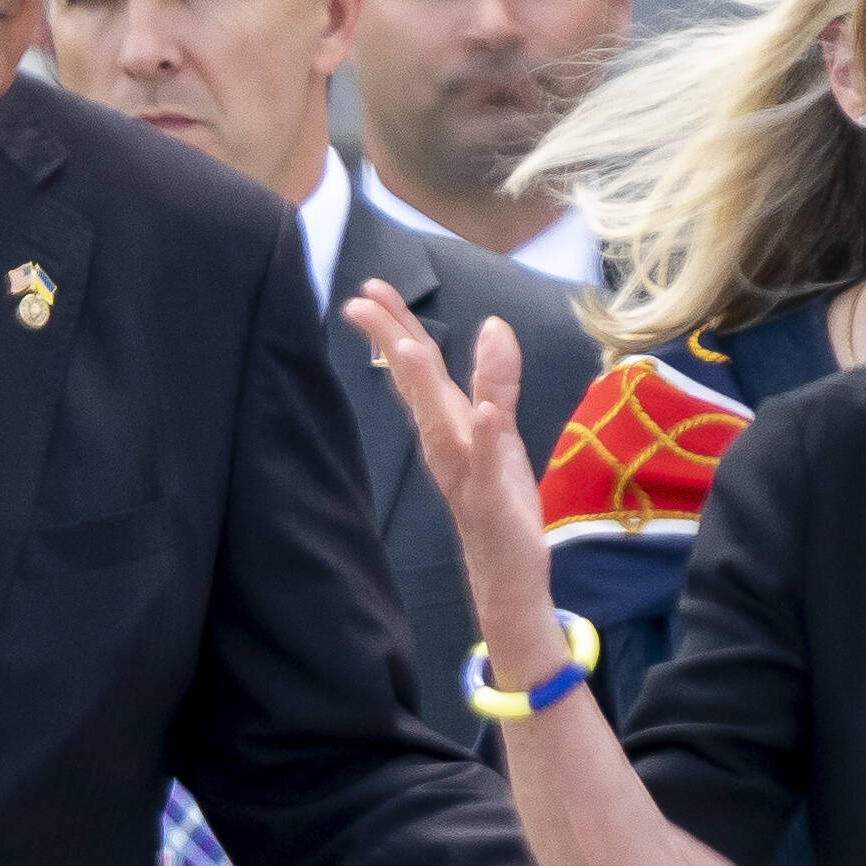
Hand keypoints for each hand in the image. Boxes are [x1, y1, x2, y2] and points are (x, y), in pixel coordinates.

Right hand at [344, 284, 554, 650]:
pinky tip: (483, 413)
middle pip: (417, 385)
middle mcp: (446, 444)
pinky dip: (485, 438)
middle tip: (359, 301)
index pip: (418, 368)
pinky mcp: (492, 499)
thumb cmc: (498, 502)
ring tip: (409, 347)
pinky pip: (487, 465)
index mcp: (446, 425)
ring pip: (441, 422)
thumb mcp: (500, 433)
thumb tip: (492, 326)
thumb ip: (493, 380)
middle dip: (392, 342)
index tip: (367, 291)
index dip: (396, 327)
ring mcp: (466, 472)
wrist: (506, 574)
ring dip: (424, 385)